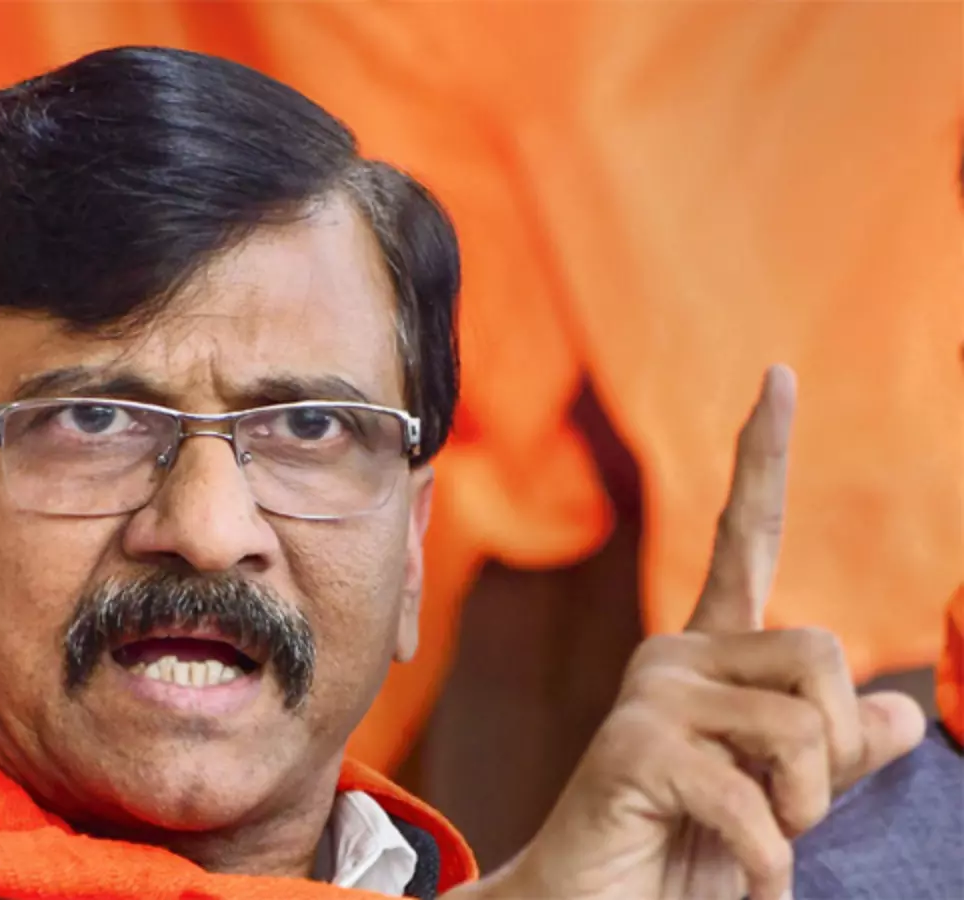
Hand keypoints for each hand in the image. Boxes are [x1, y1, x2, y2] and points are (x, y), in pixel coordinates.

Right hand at [446, 366, 926, 899]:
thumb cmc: (680, 855)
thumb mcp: (780, 801)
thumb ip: (836, 751)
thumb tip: (904, 715)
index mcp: (705, 655)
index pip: (739, 538)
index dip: (762, 457)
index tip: (778, 376)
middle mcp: (673, 656)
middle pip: (822, 652)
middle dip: (838, 753)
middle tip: (792, 814)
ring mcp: (649, 697)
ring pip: (807, 725)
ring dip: (807, 814)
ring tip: (759, 848)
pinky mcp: (636, 748)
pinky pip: (763, 801)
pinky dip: (772, 864)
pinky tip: (744, 884)